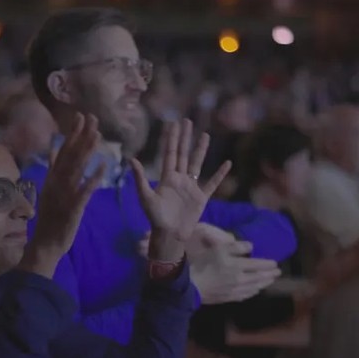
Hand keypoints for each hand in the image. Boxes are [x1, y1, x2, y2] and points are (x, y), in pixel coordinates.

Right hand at [21, 114, 103, 274]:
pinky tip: (104, 166)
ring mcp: (64, 194)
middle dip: (82, 135)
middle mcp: (56, 182)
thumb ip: (52, 168)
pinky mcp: (73, 208)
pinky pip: (85, 190)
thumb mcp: (48, 188)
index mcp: (52, 178)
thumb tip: (54, 147)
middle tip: (93, 117)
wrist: (45, 244)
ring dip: (87, 151)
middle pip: (70, 155)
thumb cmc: (49, 218)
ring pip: (77, 168)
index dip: (72, 133)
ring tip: (98, 135)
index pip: (63, 151)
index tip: (81, 116)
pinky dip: (94, 178)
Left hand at [129, 119, 230, 253]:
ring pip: (197, 164)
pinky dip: (220, 174)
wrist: (170, 236)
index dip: (171, 139)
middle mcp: (180, 179)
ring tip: (205, 135)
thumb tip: (131, 159)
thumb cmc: (155, 219)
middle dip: (185, 138)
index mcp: (167, 178)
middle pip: (184, 154)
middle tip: (187, 121)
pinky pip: (212, 183)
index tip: (172, 123)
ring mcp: (191, 187)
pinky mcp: (201, 198)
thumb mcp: (145, 198)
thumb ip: (140, 179)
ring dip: (201, 150)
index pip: (170, 153)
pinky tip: (227, 163)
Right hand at [191, 240, 281, 304]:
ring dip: (264, 284)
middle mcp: (240, 280)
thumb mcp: (219, 249)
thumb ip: (236, 247)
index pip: (258, 265)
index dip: (268, 264)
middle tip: (278, 272)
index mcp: (238, 266)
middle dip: (269, 275)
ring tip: (270, 281)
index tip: (275, 263)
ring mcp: (235, 291)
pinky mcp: (228, 298)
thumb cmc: (203, 264)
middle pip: (258, 277)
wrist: (191, 285)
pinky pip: (245, 296)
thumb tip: (251, 246)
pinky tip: (255, 291)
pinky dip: (253, 292)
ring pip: (254, 287)